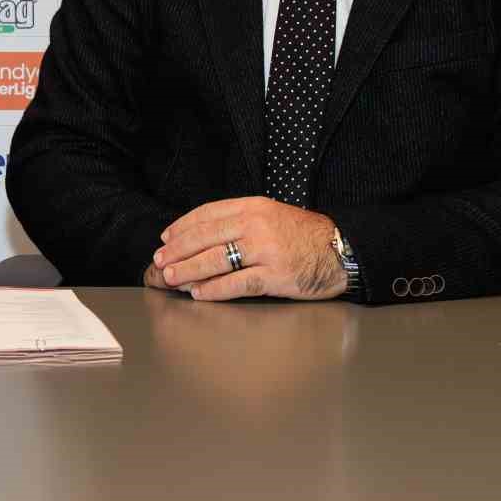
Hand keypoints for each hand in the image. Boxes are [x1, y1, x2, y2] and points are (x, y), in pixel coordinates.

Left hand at [145, 197, 345, 301]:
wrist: (340, 250)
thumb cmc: (304, 235)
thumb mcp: (271, 214)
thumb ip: (240, 220)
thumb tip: (202, 235)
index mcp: (253, 206)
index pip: (207, 214)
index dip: (182, 227)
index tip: (166, 238)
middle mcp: (256, 225)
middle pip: (206, 237)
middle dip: (178, 250)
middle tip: (160, 261)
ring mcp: (266, 250)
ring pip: (216, 260)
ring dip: (189, 270)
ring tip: (172, 277)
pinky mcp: (275, 276)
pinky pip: (237, 283)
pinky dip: (214, 289)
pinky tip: (199, 293)